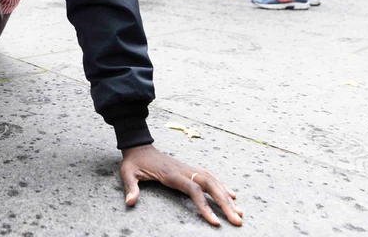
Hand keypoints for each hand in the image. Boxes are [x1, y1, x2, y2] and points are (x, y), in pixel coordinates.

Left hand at [120, 144, 242, 226]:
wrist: (139, 145)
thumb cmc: (134, 161)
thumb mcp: (128, 172)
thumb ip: (131, 187)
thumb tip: (130, 203)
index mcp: (172, 174)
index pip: (194, 190)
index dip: (205, 206)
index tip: (215, 222)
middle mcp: (184, 170)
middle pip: (210, 186)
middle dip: (225, 204)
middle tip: (238, 221)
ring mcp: (188, 169)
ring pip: (213, 181)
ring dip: (227, 196)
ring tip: (240, 212)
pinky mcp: (189, 169)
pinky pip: (210, 177)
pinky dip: (222, 186)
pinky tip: (232, 195)